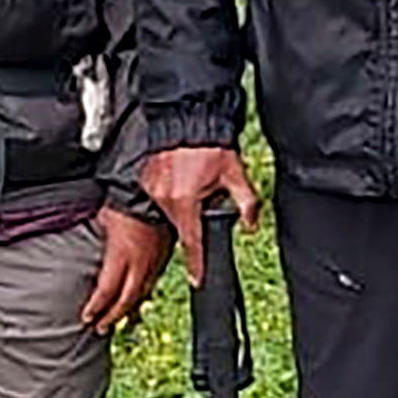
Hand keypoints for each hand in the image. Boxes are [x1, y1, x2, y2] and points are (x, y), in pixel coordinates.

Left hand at [83, 209, 171, 333]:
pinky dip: (144, 296)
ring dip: (130, 312)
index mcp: (121, 255)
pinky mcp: (165, 257)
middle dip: (112, 317)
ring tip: (122, 323)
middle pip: (125, 299)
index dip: (96, 307)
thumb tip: (82, 246)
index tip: (86, 317)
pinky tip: (140, 302)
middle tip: (100, 329)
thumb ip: (95, 238)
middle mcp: (139, 263)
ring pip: (142, 294)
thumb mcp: (102, 218)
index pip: (106, 290)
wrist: (156, 192)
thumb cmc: (126, 200)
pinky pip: (154, 283)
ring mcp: (154, 261)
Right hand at [138, 146, 263, 280]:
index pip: (192, 242)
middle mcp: (165, 198)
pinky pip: (160, 195)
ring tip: (194, 181)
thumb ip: (247, 203)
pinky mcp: (146, 179)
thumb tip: (251, 225)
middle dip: (194, 219)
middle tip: (205, 197)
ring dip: (183, 205)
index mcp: (186, 202)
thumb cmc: (210, 144)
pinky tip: (182, 176)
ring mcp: (153, 188)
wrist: (187, 118)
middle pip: (183, 224)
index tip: (198, 280)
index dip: (197, 264)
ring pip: (171, 210)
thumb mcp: (236, 174)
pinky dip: (171, 192)